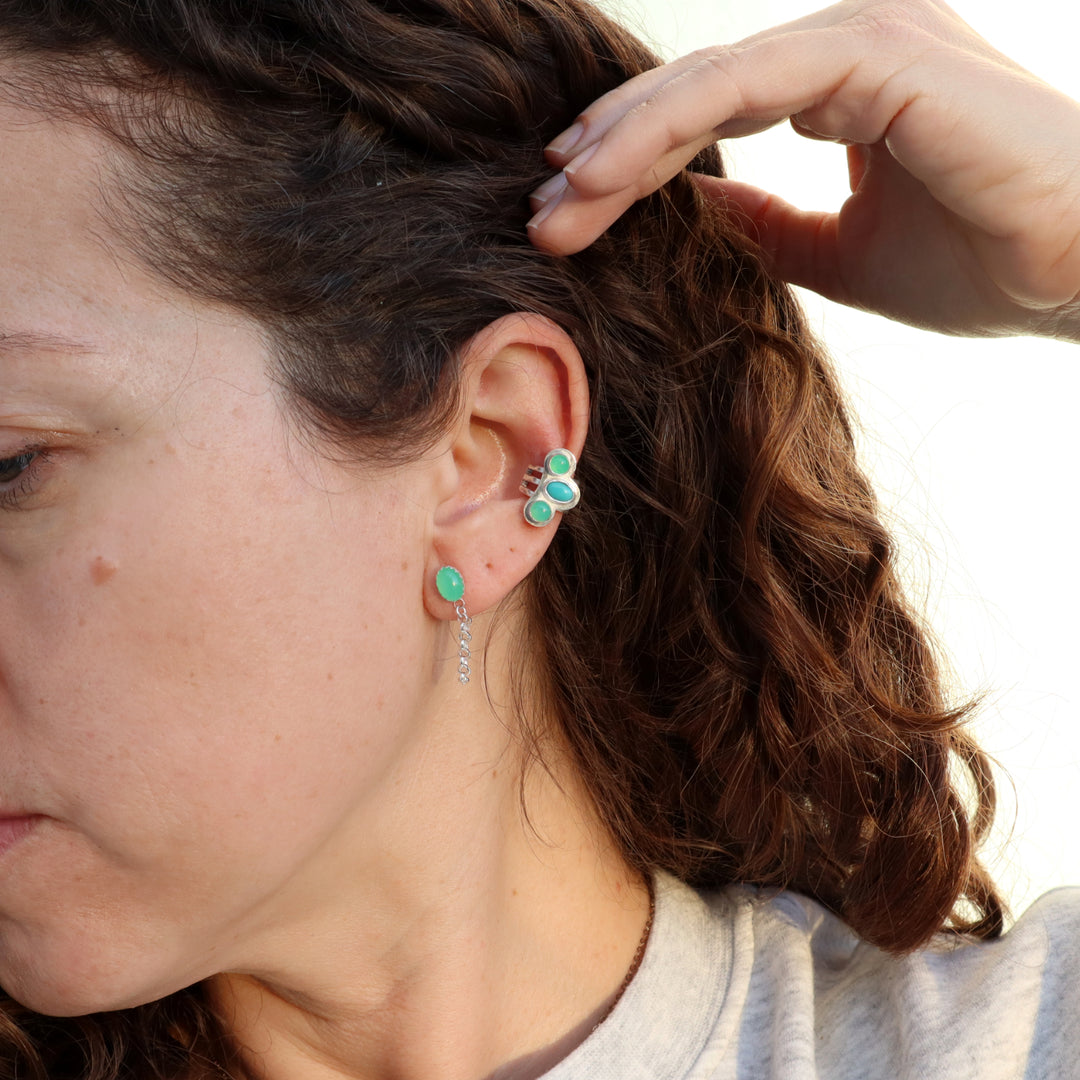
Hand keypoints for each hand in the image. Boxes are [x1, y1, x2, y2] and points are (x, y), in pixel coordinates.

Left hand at [527, 0, 1079, 339]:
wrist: (1079, 272)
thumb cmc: (981, 262)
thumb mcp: (838, 254)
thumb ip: (767, 224)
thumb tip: (696, 208)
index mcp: (841, 85)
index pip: (709, 117)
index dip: (633, 165)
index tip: (570, 216)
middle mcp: (846, 47)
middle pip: (692, 95)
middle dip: (607, 158)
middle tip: (542, 215)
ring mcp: (862, 37)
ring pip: (704, 81)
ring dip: (619, 145)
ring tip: (554, 203)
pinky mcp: (874, 52)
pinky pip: (742, 84)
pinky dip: (666, 127)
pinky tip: (605, 174)